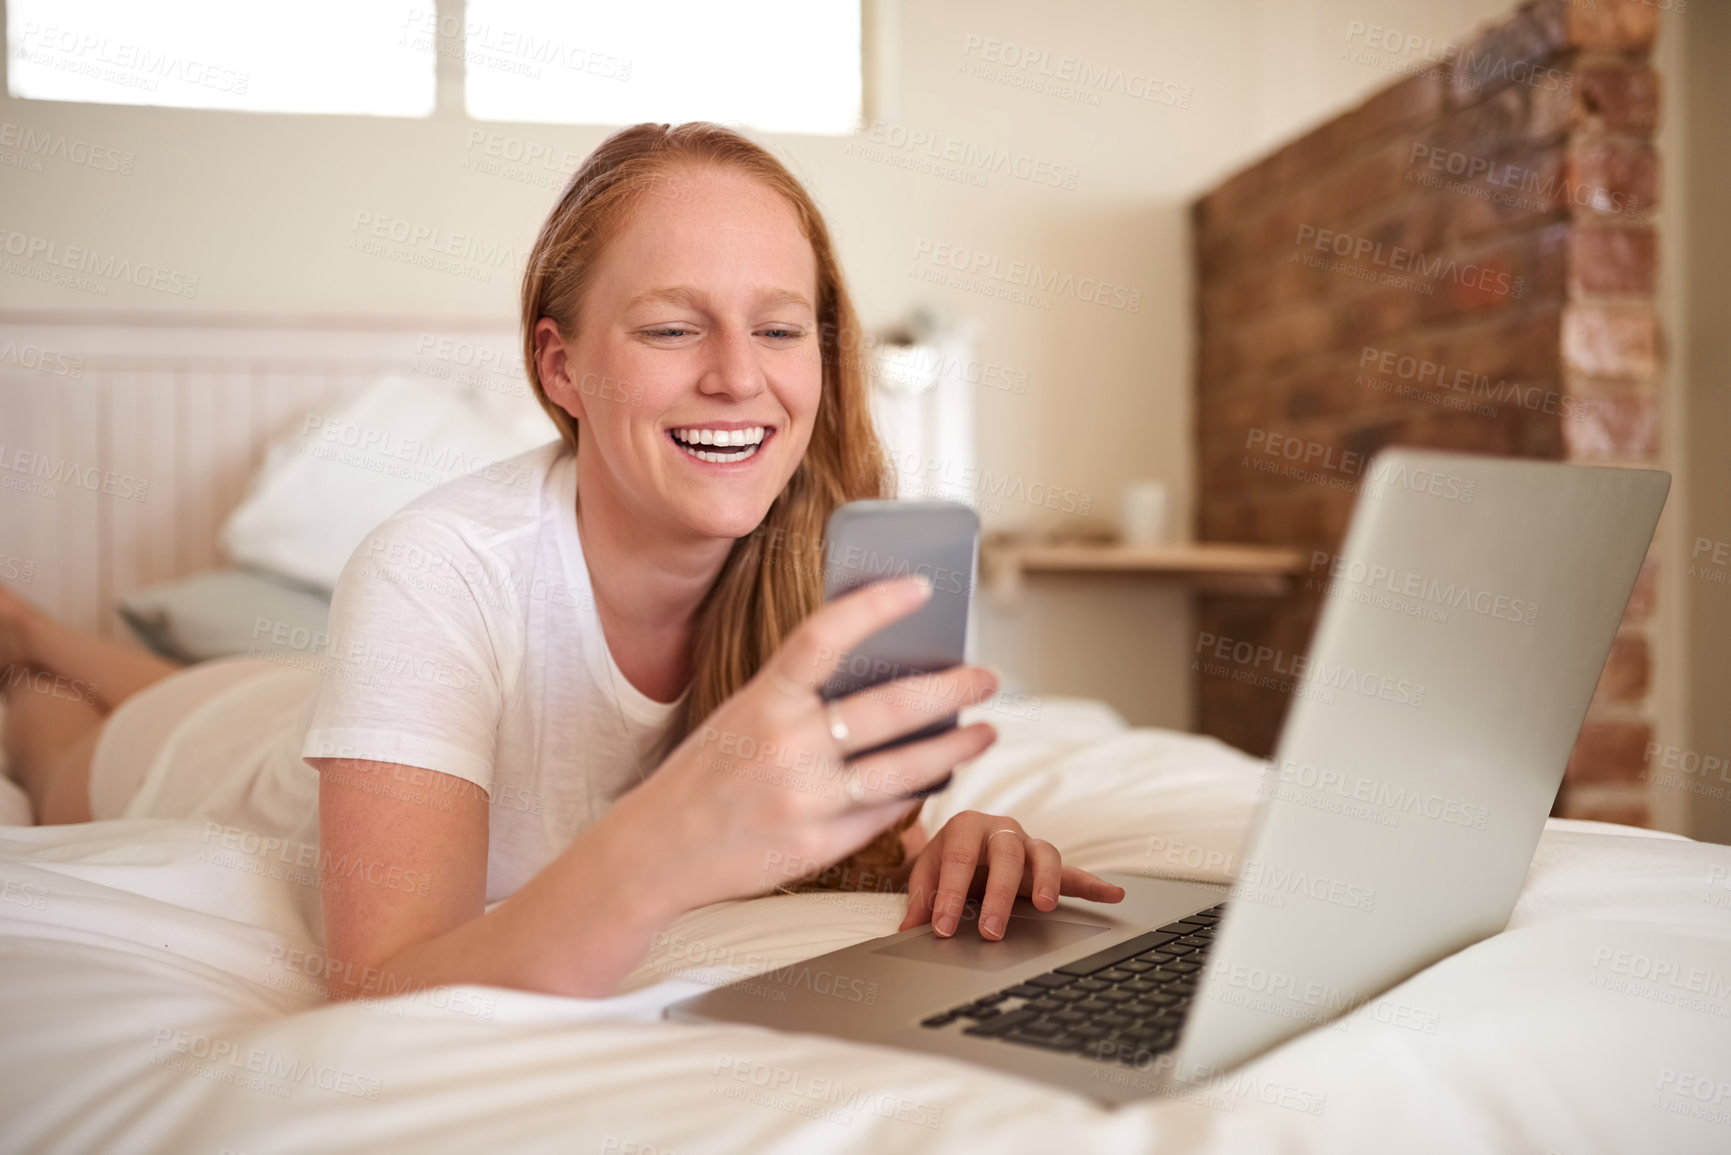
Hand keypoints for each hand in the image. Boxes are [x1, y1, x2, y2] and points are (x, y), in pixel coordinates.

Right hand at [611, 575, 1000, 914]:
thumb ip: (799, 696)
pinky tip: (939, 777)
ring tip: (985, 733)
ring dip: (956, 748)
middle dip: (952, 689)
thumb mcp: (740, 716)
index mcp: (762, 700)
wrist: (655, 850)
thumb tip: (884, 670)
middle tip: (986, 677)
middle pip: (890, 707)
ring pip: (904, 767)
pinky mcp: (816, 845)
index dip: (875, 605)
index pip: (824, 635)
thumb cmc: (706, 774)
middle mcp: (785, 746)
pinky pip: (885, 813)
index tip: (921, 587)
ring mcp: (804, 799)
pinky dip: (917, 792)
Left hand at [897, 811, 1125, 939]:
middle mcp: (1001, 829)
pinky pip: (1075, 871)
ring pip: (1044, 855)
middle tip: (990, 930)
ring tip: (1048, 907)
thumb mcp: (926, 871)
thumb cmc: (947, 856)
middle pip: (1006, 855)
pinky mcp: (1048, 862)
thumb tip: (909, 930)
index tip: (941, 928)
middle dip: (999, 895)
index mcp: (965, 826)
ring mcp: (1028, 843)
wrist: (964, 840)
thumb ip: (920, 898)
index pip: (957, 859)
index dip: (947, 894)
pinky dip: (1095, 884)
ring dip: (1048, 881)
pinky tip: (1114, 895)